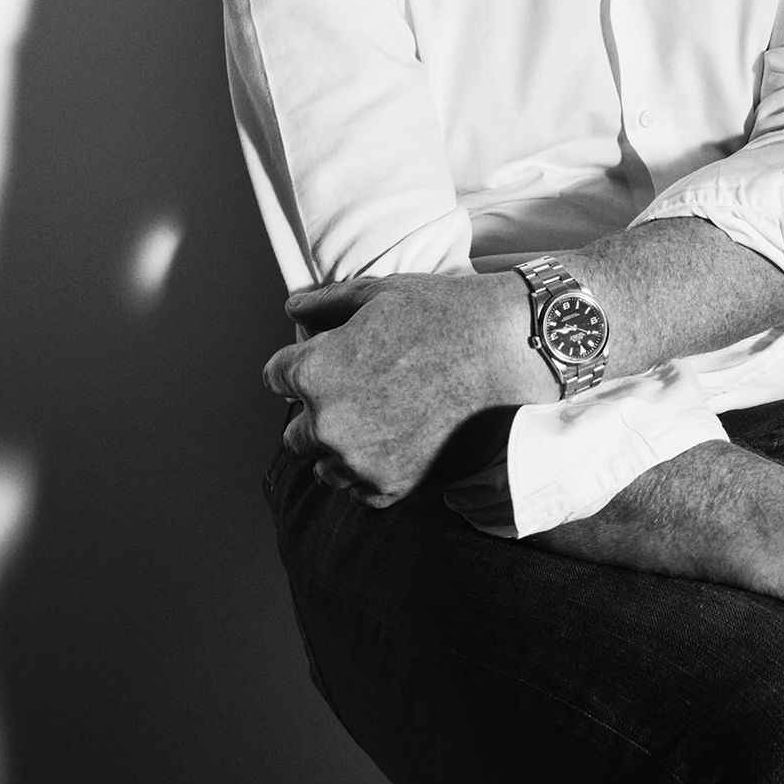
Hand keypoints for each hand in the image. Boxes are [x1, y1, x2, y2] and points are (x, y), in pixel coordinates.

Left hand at [265, 269, 525, 504]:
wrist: (508, 350)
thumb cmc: (443, 313)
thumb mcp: (378, 294)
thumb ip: (325, 305)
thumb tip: (293, 308)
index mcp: (315, 372)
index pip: (275, 377)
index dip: (299, 365)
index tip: (326, 361)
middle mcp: (328, 423)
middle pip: (295, 430)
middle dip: (317, 410)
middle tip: (357, 391)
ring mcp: (360, 460)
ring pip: (324, 465)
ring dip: (341, 446)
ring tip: (379, 420)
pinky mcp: (393, 486)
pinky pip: (360, 489)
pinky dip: (371, 471)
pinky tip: (396, 442)